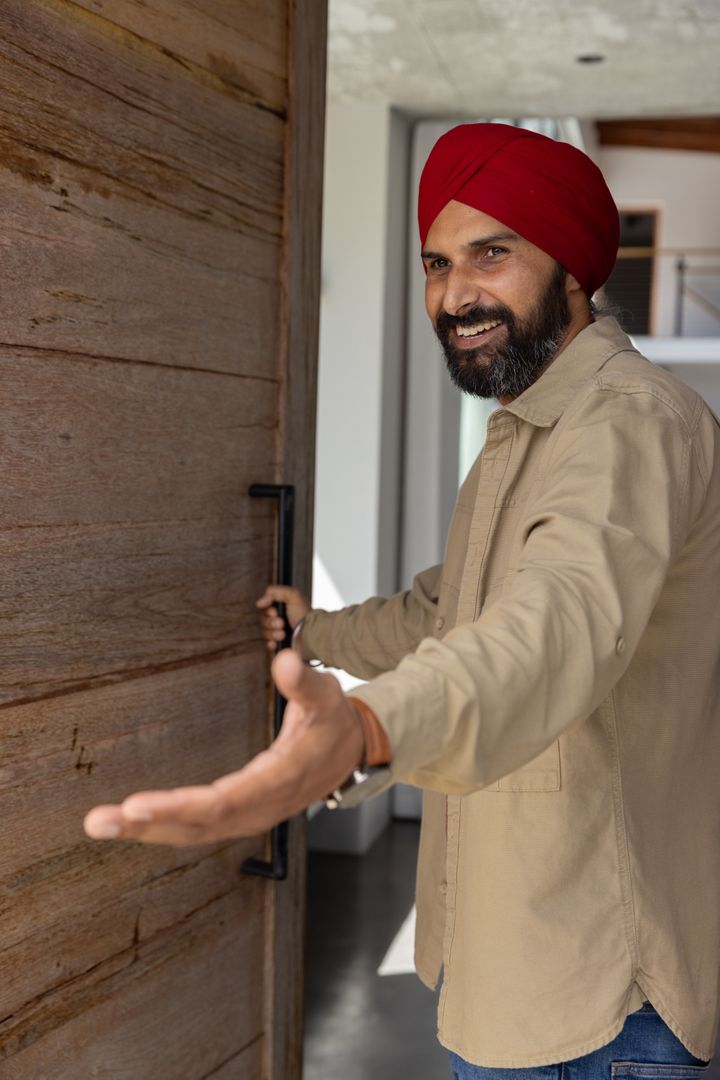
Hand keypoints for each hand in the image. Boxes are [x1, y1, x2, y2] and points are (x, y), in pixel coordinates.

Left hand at [83, 650, 364, 846]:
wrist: (352, 753)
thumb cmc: (334, 723)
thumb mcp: (327, 696)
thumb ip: (304, 680)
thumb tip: (285, 659)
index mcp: (279, 780)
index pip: (223, 801)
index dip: (179, 805)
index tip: (137, 803)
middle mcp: (260, 807)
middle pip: (197, 825)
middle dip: (146, 824)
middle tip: (99, 821)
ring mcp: (249, 815)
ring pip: (192, 832)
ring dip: (146, 830)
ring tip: (101, 824)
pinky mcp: (241, 814)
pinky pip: (197, 827)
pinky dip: (163, 826)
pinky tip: (133, 822)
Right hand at [256, 585, 309, 651]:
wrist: (310, 636)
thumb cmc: (304, 615)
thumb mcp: (293, 595)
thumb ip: (275, 591)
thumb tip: (259, 603)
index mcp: (283, 607)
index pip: (265, 608)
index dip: (267, 610)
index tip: (274, 612)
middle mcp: (280, 619)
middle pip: (263, 620)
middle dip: (271, 622)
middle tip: (282, 623)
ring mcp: (279, 633)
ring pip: (264, 632)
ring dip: (273, 633)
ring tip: (283, 634)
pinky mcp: (279, 645)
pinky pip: (267, 644)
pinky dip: (271, 643)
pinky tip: (277, 642)